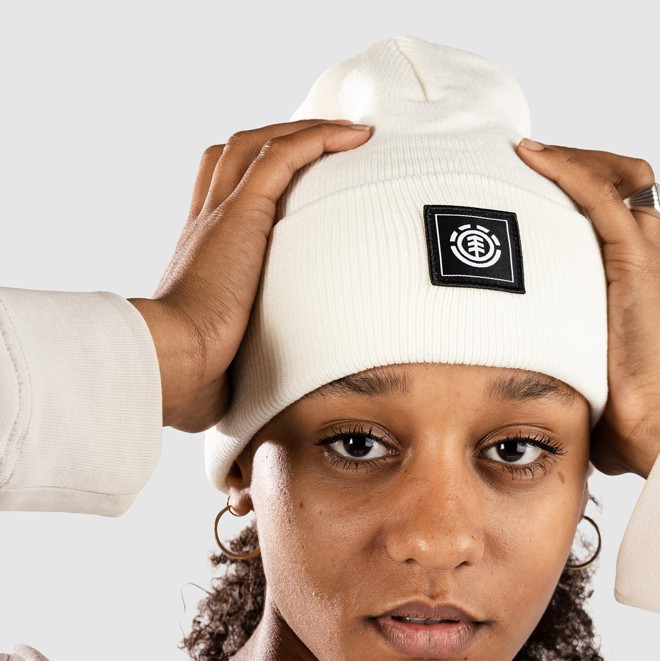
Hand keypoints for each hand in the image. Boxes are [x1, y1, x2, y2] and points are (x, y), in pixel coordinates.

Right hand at [128, 120, 371, 431]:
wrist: (171, 364)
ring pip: (259, 144)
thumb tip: (264, 396)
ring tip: (351, 132)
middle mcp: (205, 223)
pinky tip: (354, 136)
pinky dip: (317, 138)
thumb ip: (242, 358)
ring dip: (306, 131)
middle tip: (329, 142)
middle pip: (237, 153)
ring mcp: (220, 215)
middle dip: (283, 139)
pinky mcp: (239, 216)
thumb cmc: (192, 375)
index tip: (297, 179)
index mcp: (200, 251)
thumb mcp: (223, 359)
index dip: (255, 173)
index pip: (220, 190)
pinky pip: (281, 157)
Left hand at [515, 139, 659, 477]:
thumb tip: (498, 352)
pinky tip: (532, 158)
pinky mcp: (637, 262)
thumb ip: (550, 337)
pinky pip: (602, 197)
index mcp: (629, 272)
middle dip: (569, 161)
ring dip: (567, 157)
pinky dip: (569, 170)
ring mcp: (642, 255)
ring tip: (522, 153)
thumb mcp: (574, 357)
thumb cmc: (614, 405)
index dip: (571, 182)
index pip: (609, 202)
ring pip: (613, 176)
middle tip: (520, 160)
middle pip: (615, 177)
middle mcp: (640, 255)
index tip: (523, 180)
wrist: (652, 425)